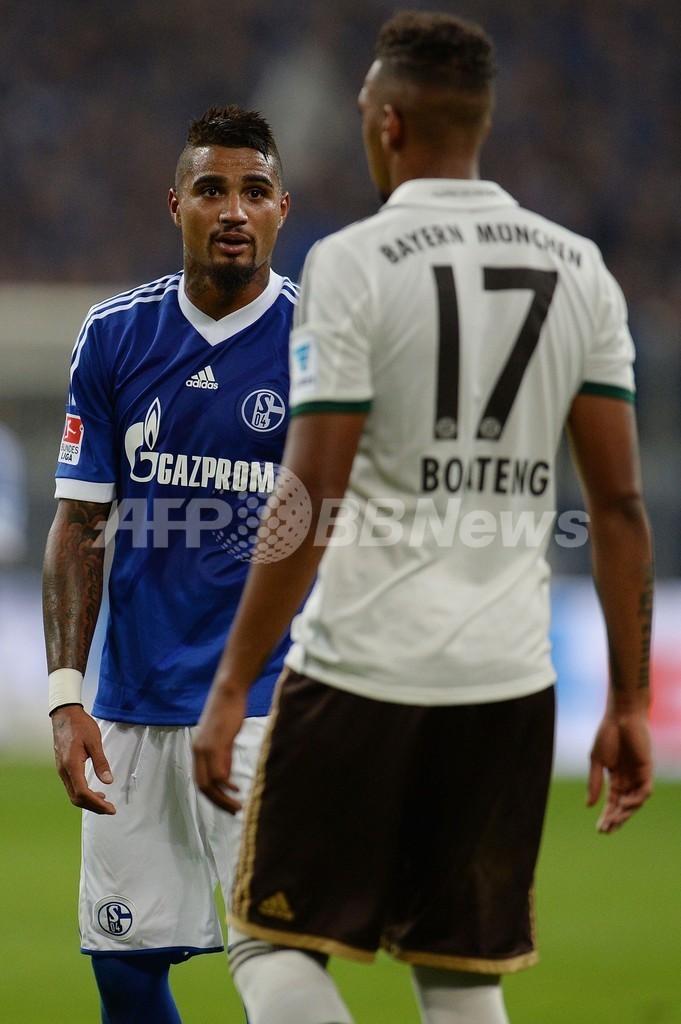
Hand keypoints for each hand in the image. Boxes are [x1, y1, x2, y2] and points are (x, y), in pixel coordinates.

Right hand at [51, 706, 115, 814]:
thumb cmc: (80, 726)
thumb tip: (108, 781)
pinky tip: (95, 792)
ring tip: (105, 802)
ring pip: (73, 794)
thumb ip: (101, 762)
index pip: (83, 793)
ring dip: (89, 801)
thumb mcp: (94, 741)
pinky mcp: (63, 768)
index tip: (110, 808)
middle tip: (110, 809)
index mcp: (71, 765)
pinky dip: (84, 794)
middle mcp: (64, 771)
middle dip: (94, 807)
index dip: (97, 804)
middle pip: (76, 798)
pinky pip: (72, 787)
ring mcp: (62, 770)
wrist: (64, 715)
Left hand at [193, 687, 247, 813]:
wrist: (228, 691)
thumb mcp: (224, 738)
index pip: (201, 781)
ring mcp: (205, 748)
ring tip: (237, 806)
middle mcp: (198, 751)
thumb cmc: (229, 711)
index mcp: (198, 751)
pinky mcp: (215, 744)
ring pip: (210, 783)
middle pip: (203, 787)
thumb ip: (223, 756)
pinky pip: (218, 772)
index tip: (227, 806)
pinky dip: (226, 785)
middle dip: (218, 803)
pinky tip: (236, 789)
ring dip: (223, 798)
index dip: (213, 797)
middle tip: (233, 811)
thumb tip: (225, 777)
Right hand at [587, 709, 652, 833]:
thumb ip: (594, 782)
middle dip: (615, 819)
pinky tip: (623, 804)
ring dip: (625, 812)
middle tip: (606, 830)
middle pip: (624, 806)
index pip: (612, 802)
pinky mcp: (647, 770)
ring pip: (635, 802)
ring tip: (614, 821)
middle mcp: (629, 779)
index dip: (607, 815)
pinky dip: (635, 800)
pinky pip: (644, 791)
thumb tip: (589, 805)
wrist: (621, 716)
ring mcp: (639, 775)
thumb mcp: (597, 761)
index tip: (599, 829)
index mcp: (615, 777)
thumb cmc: (607, 734)